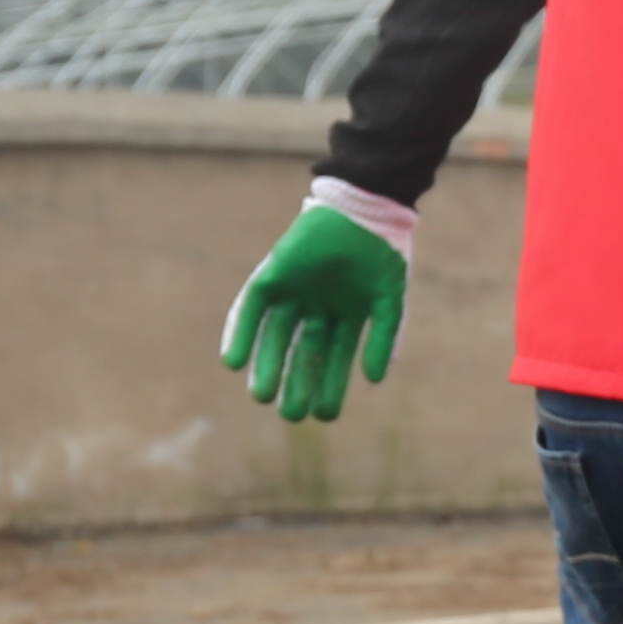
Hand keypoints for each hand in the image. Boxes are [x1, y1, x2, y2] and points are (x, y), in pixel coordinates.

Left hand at [223, 187, 415, 425]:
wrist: (364, 208)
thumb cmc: (383, 253)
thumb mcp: (390, 300)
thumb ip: (385, 338)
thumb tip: (376, 380)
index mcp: (345, 316)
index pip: (333, 359)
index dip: (329, 386)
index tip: (325, 415)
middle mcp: (316, 308)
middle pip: (302, 353)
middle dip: (297, 383)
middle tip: (291, 415)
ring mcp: (292, 293)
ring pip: (275, 336)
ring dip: (266, 365)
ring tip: (261, 396)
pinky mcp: (272, 275)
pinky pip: (250, 308)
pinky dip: (240, 334)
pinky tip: (233, 362)